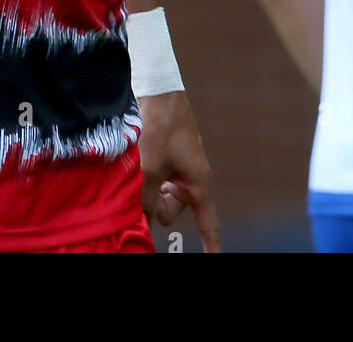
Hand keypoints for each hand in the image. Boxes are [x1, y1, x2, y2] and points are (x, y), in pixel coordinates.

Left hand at [138, 91, 220, 252]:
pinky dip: (147, 179)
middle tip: (145, 185)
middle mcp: (191, 179)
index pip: (208, 223)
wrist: (158, 92)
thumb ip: (147, 201)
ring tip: (141, 166)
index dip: (211, 245)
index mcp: (198, 183)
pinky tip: (138, 163)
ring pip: (161, 197)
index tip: (214, 260)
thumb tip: (142, 223)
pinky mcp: (167, 159)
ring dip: (148, 189)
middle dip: (157, 207)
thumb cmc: (160, 128)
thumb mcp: (151, 169)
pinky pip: (157, 181)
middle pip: (172, 213)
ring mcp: (179, 169)